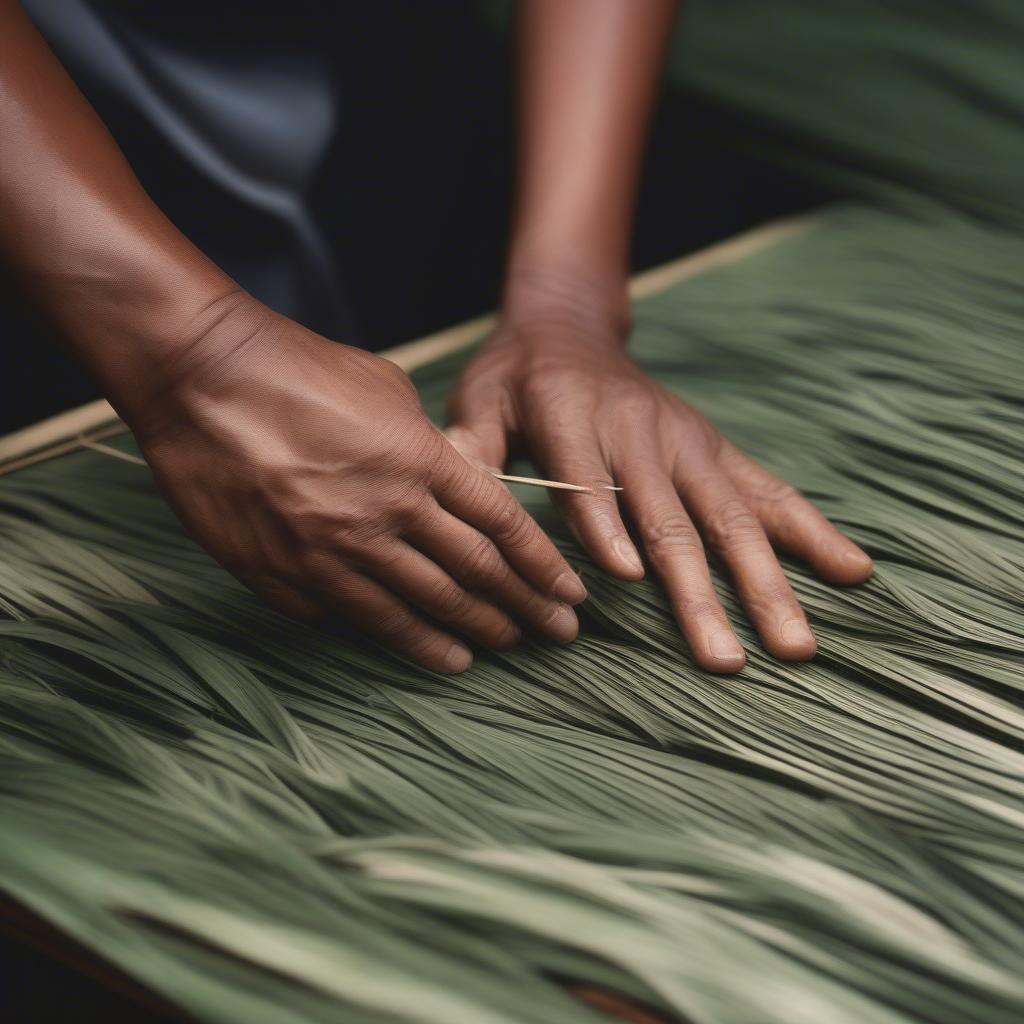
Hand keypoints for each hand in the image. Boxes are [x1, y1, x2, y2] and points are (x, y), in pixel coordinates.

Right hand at [125, 296, 585, 672]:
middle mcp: (388, 512)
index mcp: (421, 460)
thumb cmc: (296, 370)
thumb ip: (426, 444)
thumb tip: (451, 483)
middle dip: (524, 609)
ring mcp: (336, 549)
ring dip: (470, 634)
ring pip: (421, 609)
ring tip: (501, 649)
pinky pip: (354, 617)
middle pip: (474, 576)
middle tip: (555, 635)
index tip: (569, 595)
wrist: (202, 379)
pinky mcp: (287, 575)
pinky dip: (401, 638)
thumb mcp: (384, 389)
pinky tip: (428, 653)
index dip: (543, 568)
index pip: (503, 527)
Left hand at [445, 316, 872, 672]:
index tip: (629, 578)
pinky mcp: (713, 448)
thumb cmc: (514, 377)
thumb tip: (458, 500)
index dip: (606, 524)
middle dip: (702, 592)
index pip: (588, 476)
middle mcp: (639, 430)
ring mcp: (686, 441)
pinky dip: (810, 530)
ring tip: (796, 644)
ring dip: (766, 582)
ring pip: (731, 516)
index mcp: (570, 417)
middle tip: (728, 661)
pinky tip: (852, 568)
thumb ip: (471, 447)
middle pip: (672, 516)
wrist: (568, 326)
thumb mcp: (477, 400)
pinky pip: (768, 490)